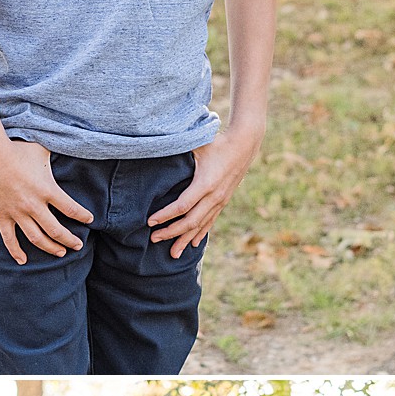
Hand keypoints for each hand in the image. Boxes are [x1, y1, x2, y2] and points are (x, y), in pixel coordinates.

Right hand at [0, 138, 91, 264]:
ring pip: (37, 238)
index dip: (83, 216)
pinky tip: (23, 261)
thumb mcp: (42, 150)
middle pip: (56, 230)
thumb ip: (56, 154)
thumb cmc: (17, 149)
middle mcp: (34, 205)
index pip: (72, 209)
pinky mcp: (2, 215)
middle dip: (70, 240)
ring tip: (60, 253)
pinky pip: (9, 239)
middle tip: (77, 245)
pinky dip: (16, 252)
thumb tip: (69, 146)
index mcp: (47, 189)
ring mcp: (17, 213)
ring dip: (50, 248)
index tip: (89, 220)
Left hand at [147, 130, 259, 259]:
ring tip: (172, 254)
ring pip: (201, 226)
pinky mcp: (223, 201)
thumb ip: (178, 149)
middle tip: (153, 239)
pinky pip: (210, 222)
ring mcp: (220, 201)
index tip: (150, 222)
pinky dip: (200, 234)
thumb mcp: (198, 144)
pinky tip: (192, 244)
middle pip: (190, 222)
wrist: (245, 144)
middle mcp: (214, 196)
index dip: (165, 216)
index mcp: (205, 183)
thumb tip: (155, 147)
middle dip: (171, 232)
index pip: (182, 206)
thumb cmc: (217, 141)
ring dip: (185, 239)